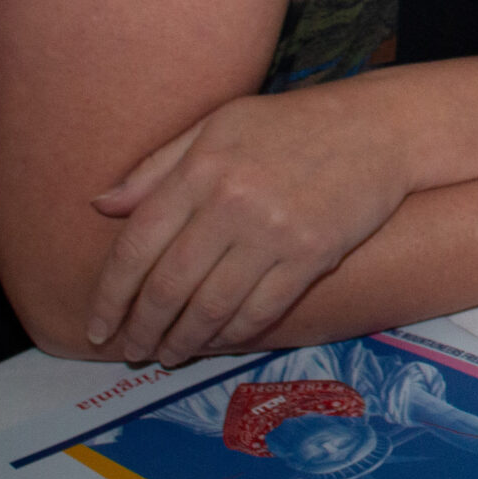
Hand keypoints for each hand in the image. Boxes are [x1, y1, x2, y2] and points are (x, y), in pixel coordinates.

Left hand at [86, 81, 417, 364]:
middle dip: (142, 329)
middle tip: (131, 351)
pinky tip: (218, 342)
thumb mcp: (220, 124)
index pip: (136, 247)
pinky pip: (261, 309)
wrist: (380, 127)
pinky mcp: (312, 255)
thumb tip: (101, 207)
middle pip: (169, 286)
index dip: (110, 296)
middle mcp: (232, 203)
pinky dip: (233, 334)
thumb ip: (158, 166)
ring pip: (211, 307)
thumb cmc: (294, 123)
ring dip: (183, 341)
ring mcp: (274, 232)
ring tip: (169, 355)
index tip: (97, 325)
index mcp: (202, 169)